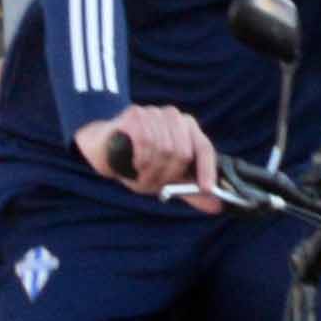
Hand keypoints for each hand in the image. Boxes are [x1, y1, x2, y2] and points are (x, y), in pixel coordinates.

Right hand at [87, 105, 216, 202]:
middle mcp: (174, 117)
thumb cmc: (138, 163)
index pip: (204, 148)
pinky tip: (133, 163)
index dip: (206, 170)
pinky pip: (145, 142)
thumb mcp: (166, 179)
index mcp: (187, 129)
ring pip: (163, 150)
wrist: (104, 150)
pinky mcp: (136, 113)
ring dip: (150, 170)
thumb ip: (189, 190)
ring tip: (139, 173)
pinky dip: (139, 160)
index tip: (205, 189)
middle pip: (182, 153)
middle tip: (152, 183)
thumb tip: (216, 207)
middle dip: (167, 175)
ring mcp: (155, 112)